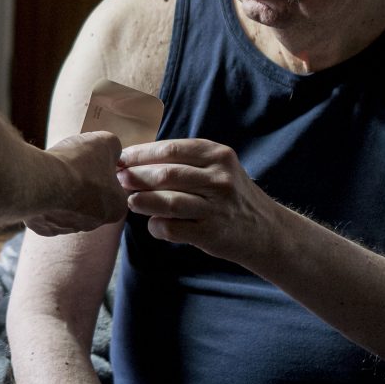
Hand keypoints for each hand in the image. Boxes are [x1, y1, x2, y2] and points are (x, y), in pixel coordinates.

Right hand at [27, 131, 130, 235]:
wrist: (44, 180)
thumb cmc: (79, 165)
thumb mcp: (106, 142)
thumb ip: (114, 148)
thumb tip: (111, 150)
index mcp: (116, 208)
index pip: (116, 191)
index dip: (105, 174)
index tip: (94, 163)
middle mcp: (94, 224)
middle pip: (92, 201)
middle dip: (84, 186)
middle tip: (74, 168)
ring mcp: (67, 228)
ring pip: (68, 208)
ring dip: (64, 193)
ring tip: (56, 174)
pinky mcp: (45, 228)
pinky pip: (47, 213)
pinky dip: (45, 200)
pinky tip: (43, 186)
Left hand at [116, 138, 286, 265]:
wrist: (266, 230)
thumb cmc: (230, 195)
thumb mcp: (217, 168)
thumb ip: (184, 161)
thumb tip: (135, 159)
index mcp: (217, 155)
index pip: (170, 150)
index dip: (140, 154)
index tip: (119, 158)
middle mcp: (219, 178)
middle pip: (166, 174)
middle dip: (136, 176)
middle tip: (118, 179)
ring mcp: (217, 207)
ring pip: (168, 201)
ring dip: (142, 201)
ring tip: (129, 201)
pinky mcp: (212, 233)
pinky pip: (173, 228)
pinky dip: (157, 226)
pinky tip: (153, 224)